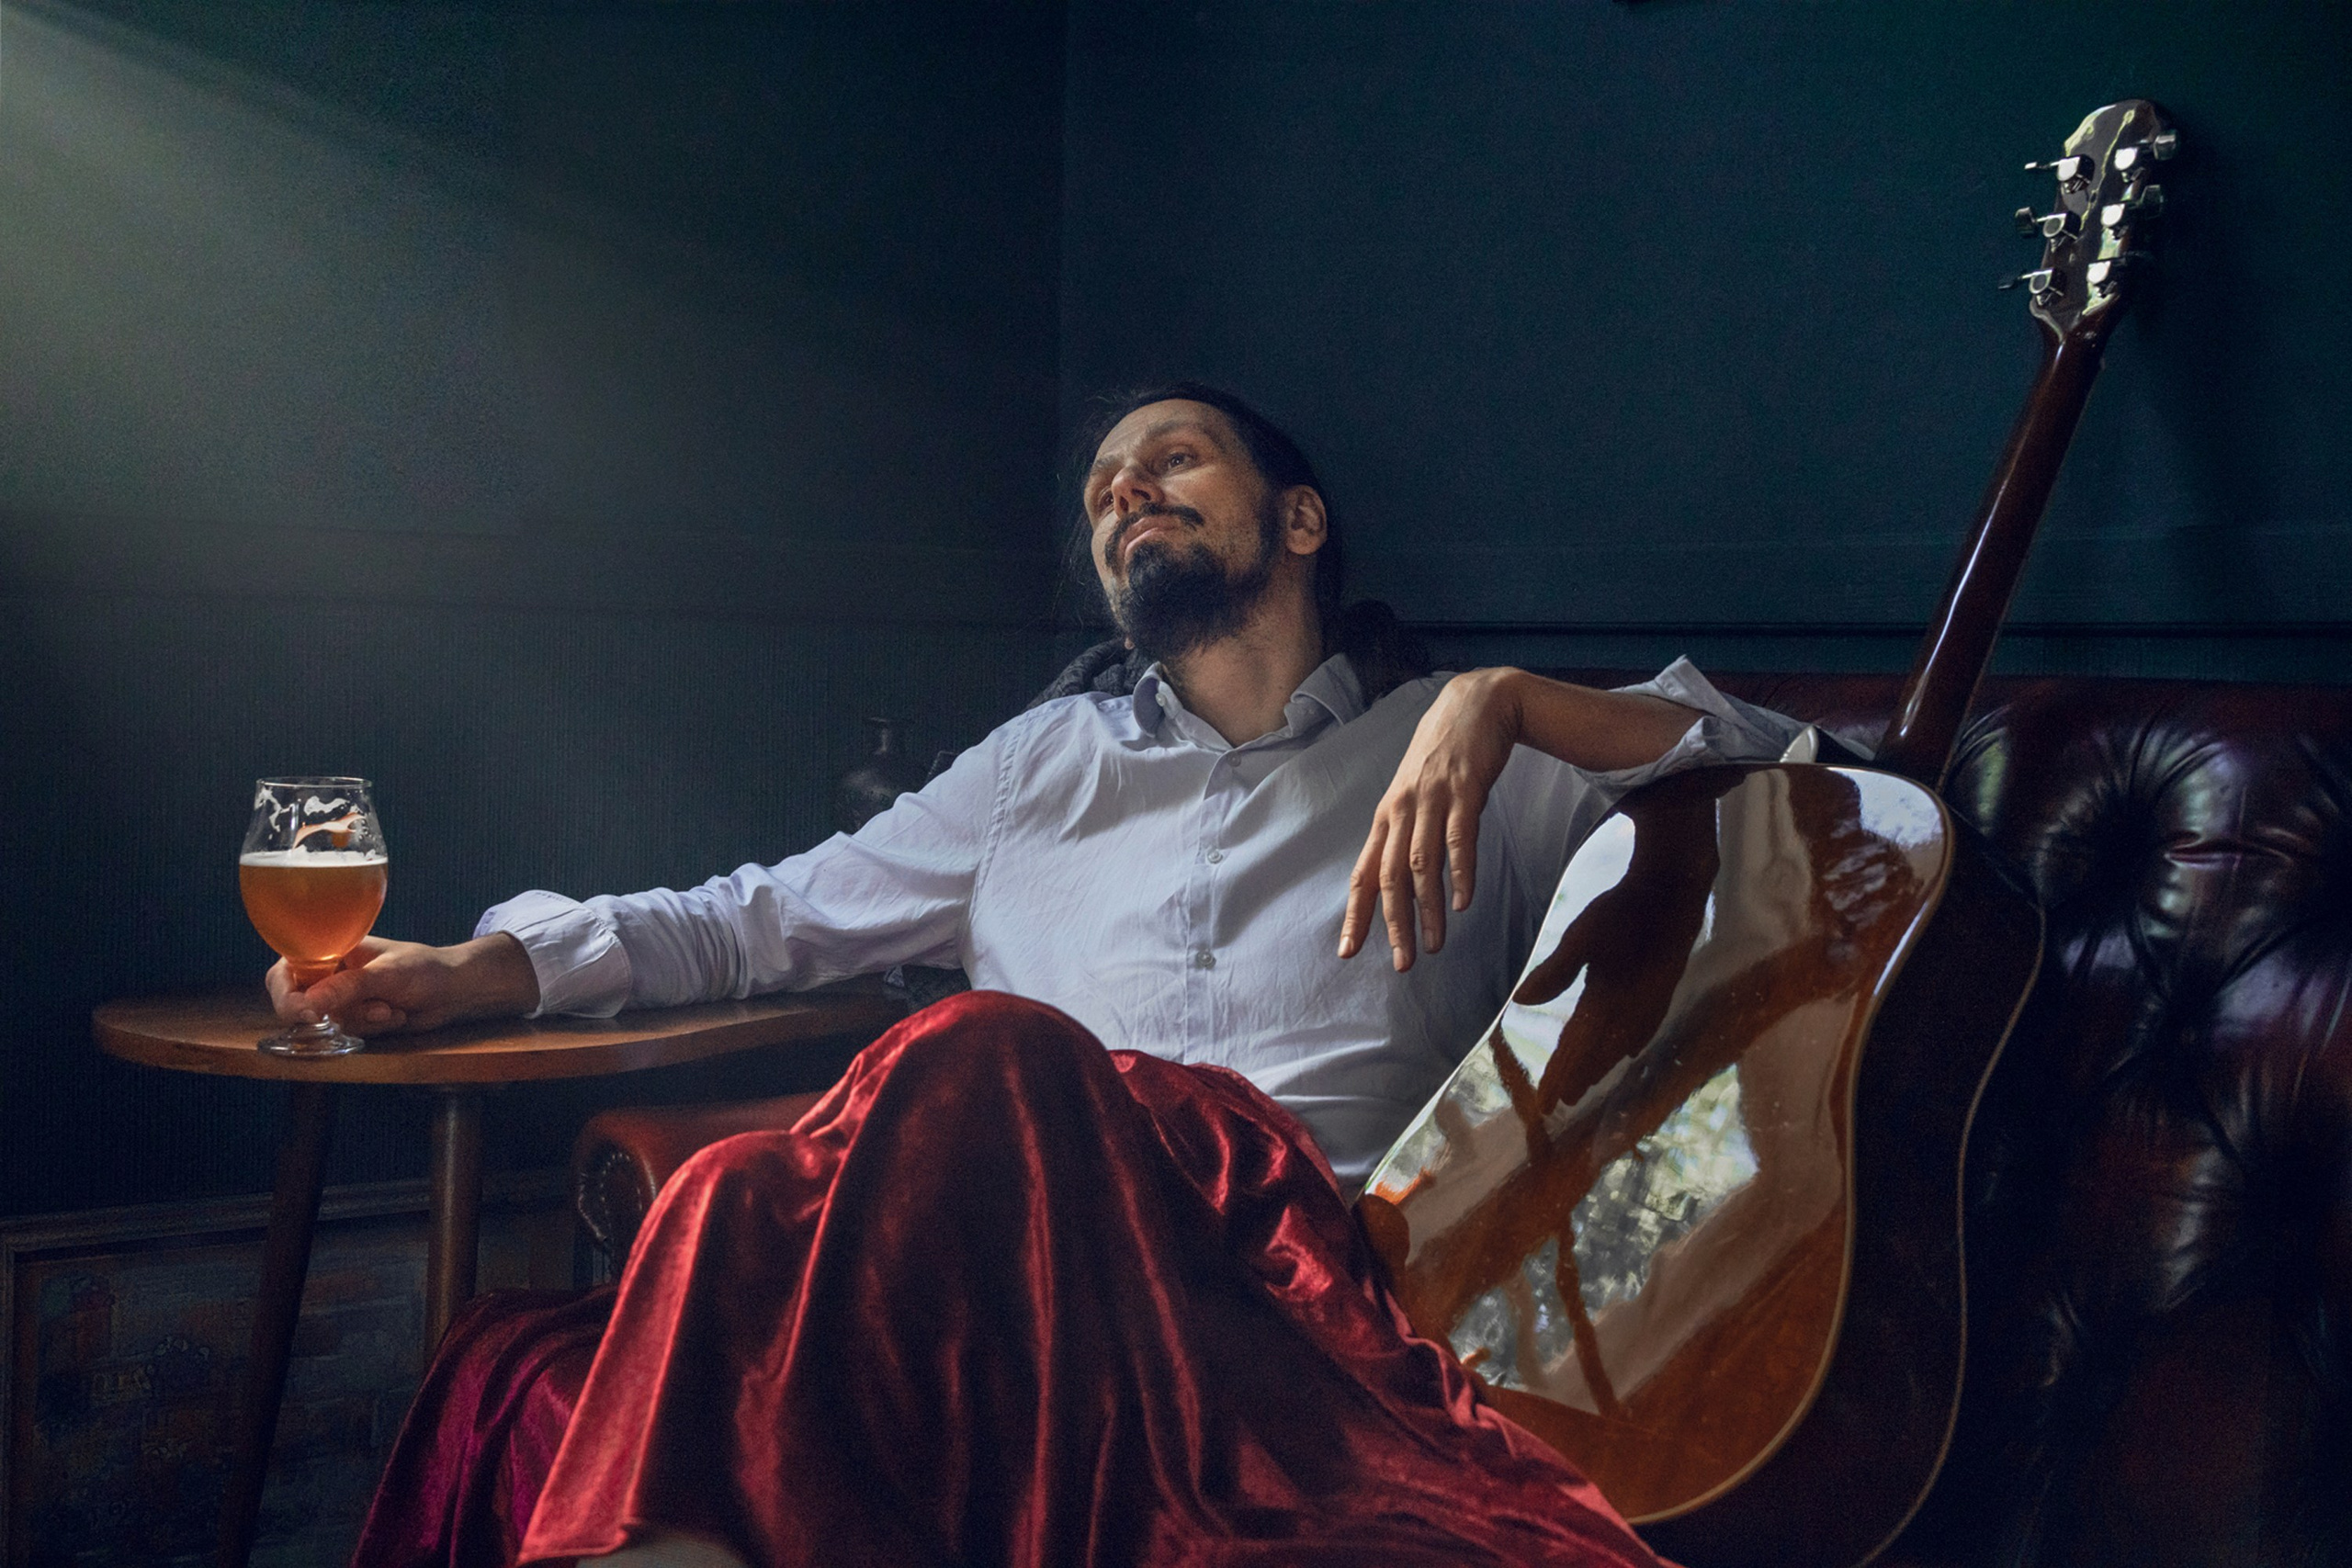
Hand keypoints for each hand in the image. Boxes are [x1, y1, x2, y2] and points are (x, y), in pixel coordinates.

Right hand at [268, 933, 539, 1035]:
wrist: (455, 991)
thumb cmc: (424, 968)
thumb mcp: (387, 974)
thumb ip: (348, 988)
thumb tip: (307, 1006)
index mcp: (329, 950)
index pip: (285, 971)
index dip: (286, 994)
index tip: (306, 1013)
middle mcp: (328, 974)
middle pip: (297, 1003)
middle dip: (329, 1013)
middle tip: (360, 1013)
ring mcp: (340, 999)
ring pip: (326, 1023)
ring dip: (361, 1020)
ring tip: (391, 1007)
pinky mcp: (355, 1019)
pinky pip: (347, 1032)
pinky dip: (372, 1028)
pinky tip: (395, 1014)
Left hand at [1339, 668, 1522, 971]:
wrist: (1476, 703)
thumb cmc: (1444, 753)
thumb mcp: (1416, 792)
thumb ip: (1408, 832)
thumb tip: (1399, 878)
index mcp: (1387, 816)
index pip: (1364, 874)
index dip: (1356, 914)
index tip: (1348, 951)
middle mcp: (1402, 810)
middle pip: (1389, 878)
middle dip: (1394, 925)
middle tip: (1402, 964)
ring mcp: (1432, 799)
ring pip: (1422, 865)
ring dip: (1427, 909)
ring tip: (1435, 944)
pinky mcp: (1464, 790)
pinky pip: (1458, 838)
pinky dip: (1460, 872)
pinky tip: (1464, 902)